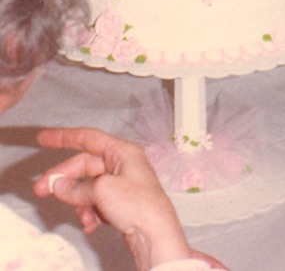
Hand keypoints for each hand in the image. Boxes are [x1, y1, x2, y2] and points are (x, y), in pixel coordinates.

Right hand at [34, 127, 195, 270]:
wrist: (155, 234)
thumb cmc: (138, 205)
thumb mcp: (102, 191)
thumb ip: (77, 188)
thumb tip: (59, 186)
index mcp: (122, 151)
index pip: (88, 138)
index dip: (64, 138)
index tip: (44, 138)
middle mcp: (122, 164)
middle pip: (85, 166)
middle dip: (64, 180)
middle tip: (42, 190)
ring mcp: (122, 184)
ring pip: (88, 187)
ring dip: (79, 202)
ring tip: (82, 216)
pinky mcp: (121, 203)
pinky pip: (96, 203)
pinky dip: (89, 213)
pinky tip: (90, 224)